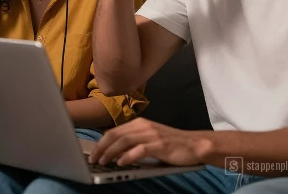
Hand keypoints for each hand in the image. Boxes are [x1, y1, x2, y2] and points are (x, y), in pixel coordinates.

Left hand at [88, 118, 210, 166]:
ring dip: (110, 152)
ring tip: (103, 161)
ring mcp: (151, 134)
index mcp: (139, 123)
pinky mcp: (159, 144)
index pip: (114, 131)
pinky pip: (139, 149)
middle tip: (93, 159)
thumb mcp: (150, 139)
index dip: (101, 142)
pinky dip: (127, 156)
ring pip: (124, 141)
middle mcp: (143, 126)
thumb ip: (134, 142)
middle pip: (115, 135)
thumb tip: (114, 152)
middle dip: (101, 147)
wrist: (195, 144)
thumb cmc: (171, 144)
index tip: (93, 152)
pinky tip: (120, 162)